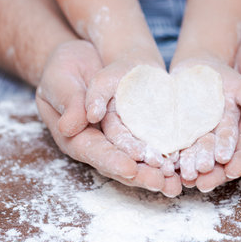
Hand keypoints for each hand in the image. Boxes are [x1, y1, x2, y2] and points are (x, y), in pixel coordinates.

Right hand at [36, 40, 181, 196]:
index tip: (131, 169)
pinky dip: (163, 153)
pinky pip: (148, 143)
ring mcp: (117, 137)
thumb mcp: (60, 80)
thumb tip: (69, 127)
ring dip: (156, 172)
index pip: (95, 152)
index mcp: (76, 136)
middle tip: (163, 185)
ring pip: (137, 160)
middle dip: (142, 175)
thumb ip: (68, 102)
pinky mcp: (132, 127)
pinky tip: (180, 163)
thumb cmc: (65, 67)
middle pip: (120, 163)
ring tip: (176, 184)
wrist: (84, 56)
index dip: (113, 161)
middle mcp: (98, 142)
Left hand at [171, 57, 240, 182]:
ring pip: (217, 147)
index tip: (231, 170)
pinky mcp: (217, 114)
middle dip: (218, 171)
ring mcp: (235, 123)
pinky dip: (191, 143)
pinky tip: (176, 155)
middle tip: (201, 184)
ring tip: (183, 177)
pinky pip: (205, 130)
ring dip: (202, 162)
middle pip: (237, 154)